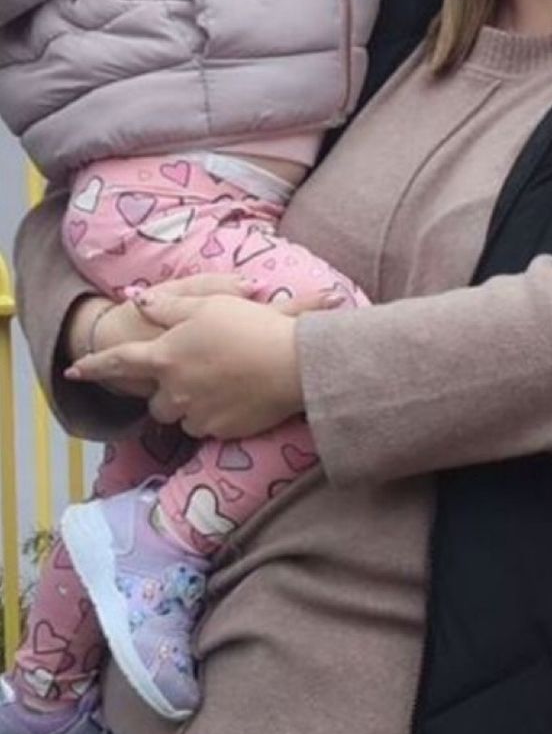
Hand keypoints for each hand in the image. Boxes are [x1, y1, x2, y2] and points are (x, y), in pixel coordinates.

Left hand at [69, 289, 325, 437]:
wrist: (295, 364)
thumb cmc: (252, 327)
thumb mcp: (208, 303)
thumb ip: (170, 305)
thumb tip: (142, 302)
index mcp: (165, 356)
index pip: (118, 362)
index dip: (94, 366)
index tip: (74, 371)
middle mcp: (175, 390)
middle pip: (157, 403)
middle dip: (167, 395)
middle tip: (192, 380)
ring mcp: (200, 413)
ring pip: (184, 419)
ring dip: (192, 408)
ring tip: (221, 390)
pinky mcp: (225, 430)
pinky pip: (212, 428)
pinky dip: (218, 417)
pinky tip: (239, 401)